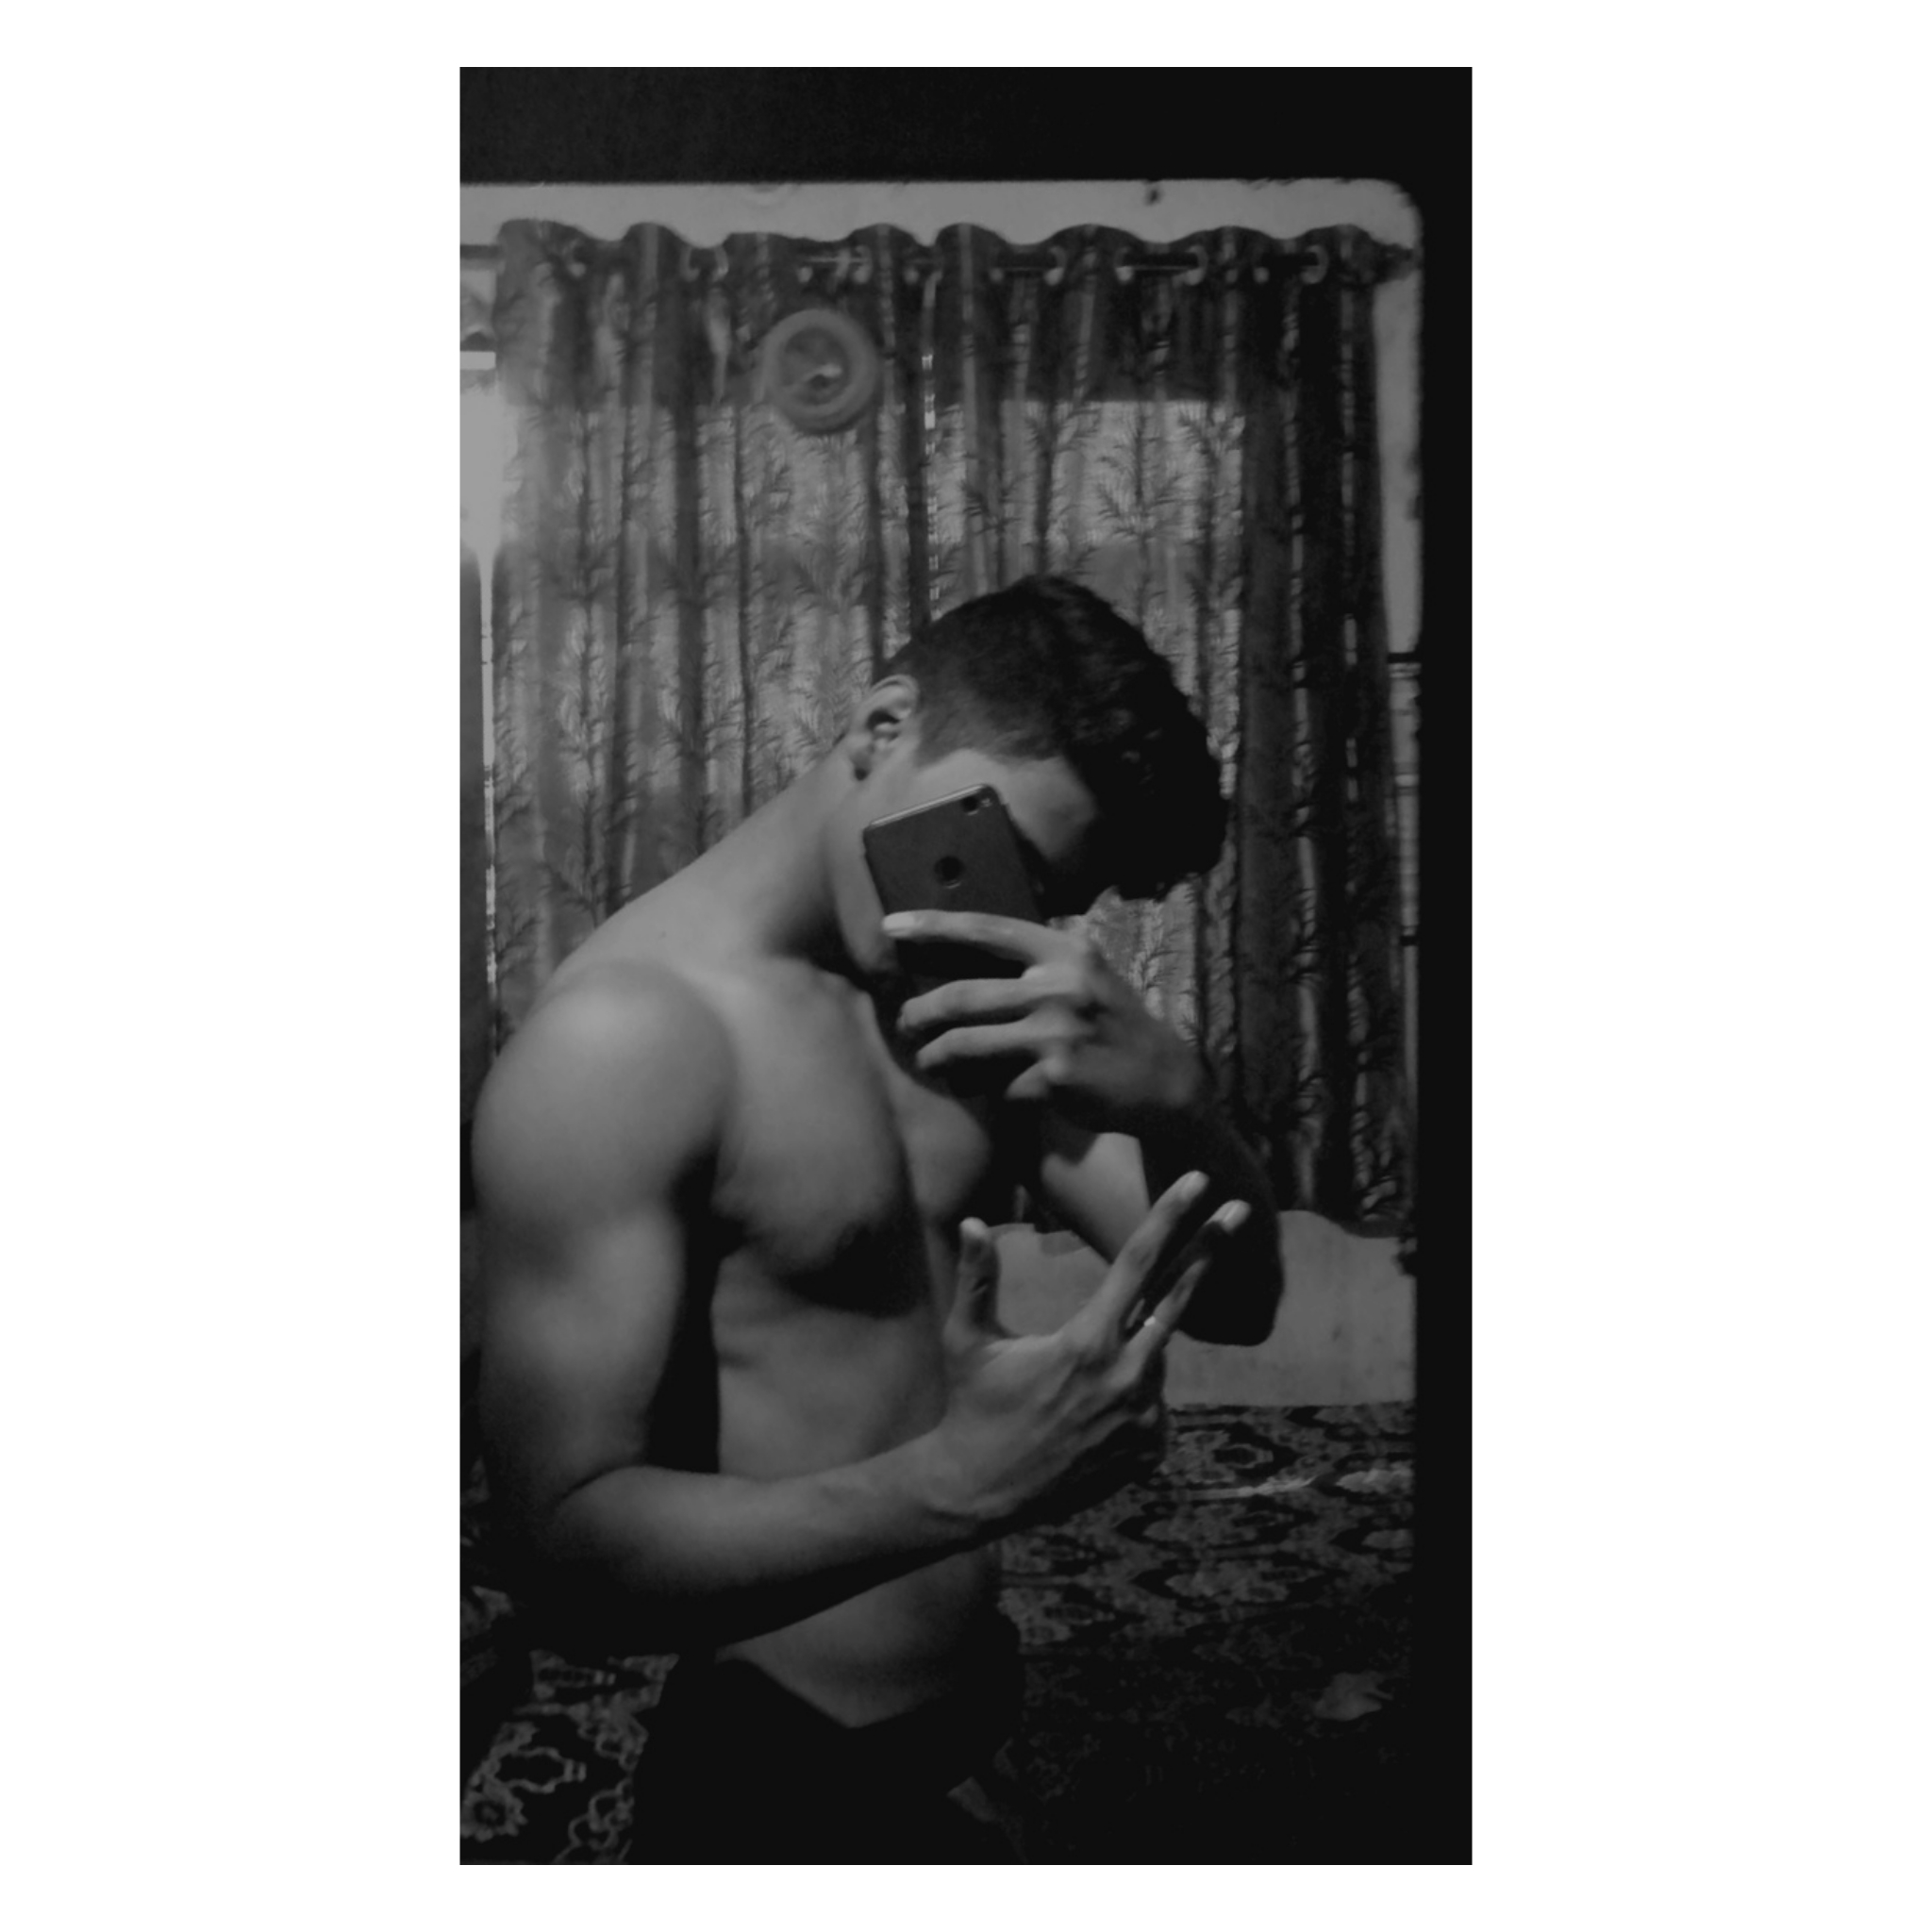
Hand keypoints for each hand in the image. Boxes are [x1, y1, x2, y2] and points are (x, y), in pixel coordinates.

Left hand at [885, 910, 1208, 1132]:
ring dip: (936, 1056)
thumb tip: (968, 960)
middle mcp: (1060, 987)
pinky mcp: (1054, 1078)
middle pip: (962, 995)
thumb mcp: (1088, 977)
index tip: (890, 926)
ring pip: (966, 1043)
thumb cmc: (1113, 1025)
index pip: (987, 929)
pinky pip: (994, 1083)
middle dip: (920, 1012)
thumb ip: (1040, 964)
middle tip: (904, 1023)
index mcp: (1066, 952)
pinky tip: (973, 1090)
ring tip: (927, 1060)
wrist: (1163, 1081)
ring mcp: (1057, 1034)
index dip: (933, 927)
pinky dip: (977, 1088)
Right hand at [921, 1171, 1251, 1531]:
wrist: (982, 1491)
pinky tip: (1088, 1416)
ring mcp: (1145, 1416)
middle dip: (1210, 1247)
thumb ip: (977, 1278)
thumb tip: (973, 1222)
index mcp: (1086, 1341)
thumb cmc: (973, 1407)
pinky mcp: (1150, 1449)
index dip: (1170, 1217)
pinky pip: (1153, 1402)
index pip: (1138, 1262)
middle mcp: (1126, 1375)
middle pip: (1178, 1296)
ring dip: (1134, 1348)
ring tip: (1078, 1383)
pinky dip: (1132, 1394)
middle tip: (1241, 1209)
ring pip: (1156, 1354)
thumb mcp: (968, 1340)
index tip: (1197, 1183)